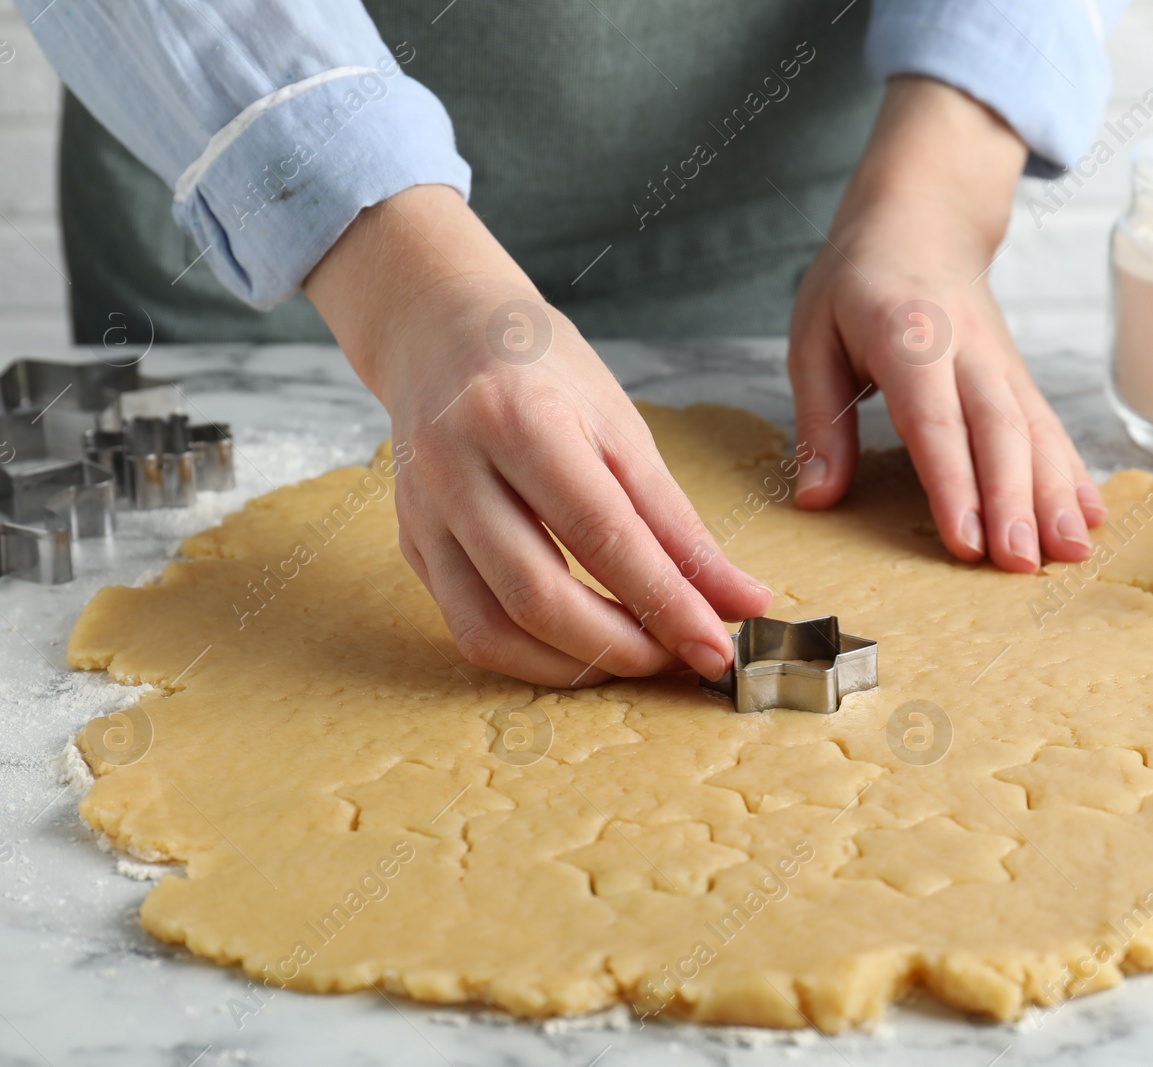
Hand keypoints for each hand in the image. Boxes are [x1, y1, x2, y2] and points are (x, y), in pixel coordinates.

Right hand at [306, 186, 770, 685]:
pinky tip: (580, 650)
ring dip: (573, 666)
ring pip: (492, 629)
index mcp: (518, 420)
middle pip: (538, 595)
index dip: (665, 603)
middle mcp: (455, 469)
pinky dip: (530, 656)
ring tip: (635, 659)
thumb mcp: (622, 428)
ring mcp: (422, 512)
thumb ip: (678, 524)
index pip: (602, 535)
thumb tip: (741, 601)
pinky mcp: (412, 545)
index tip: (716, 646)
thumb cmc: (542, 372)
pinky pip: (467, 626)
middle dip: (620, 646)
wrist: (441, 331)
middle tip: (679, 657)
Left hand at [789, 77, 1106, 571]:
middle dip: (1014, 500)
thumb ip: (818, 422)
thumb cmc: (855, 283)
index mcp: (906, 337)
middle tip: (1023, 563)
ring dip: (1056, 494)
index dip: (952, 482)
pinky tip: (1092, 517)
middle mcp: (966, 350)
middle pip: (998, 429)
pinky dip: (1073, 472)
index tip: (966, 540)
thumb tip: (816, 498)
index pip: (934, 419)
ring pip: (1036, 430)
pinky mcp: (1019, 376)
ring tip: (1071, 553)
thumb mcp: (812, 339)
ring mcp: (1001, 363)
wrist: (920, 220)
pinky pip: (1051, 426)